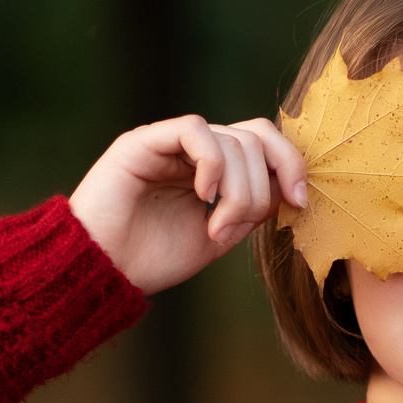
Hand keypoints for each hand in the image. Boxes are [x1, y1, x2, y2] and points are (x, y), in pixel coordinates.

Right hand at [68, 115, 306, 293]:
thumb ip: (251, 210)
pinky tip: (204, 195)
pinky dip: (212, 163)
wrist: (101, 272)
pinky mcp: (143, 142)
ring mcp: (168, 143)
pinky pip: (194, 130)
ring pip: (231, 140)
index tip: (300, 202)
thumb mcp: (218, 237)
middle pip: (255, 138)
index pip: (264, 142)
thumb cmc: (151, 260)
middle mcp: (193, 151)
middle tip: (234, 231)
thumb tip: (287, 189)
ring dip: (237, 193)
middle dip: (261, 190)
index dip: (290, 165)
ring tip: (215, 229)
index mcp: (213, 169)